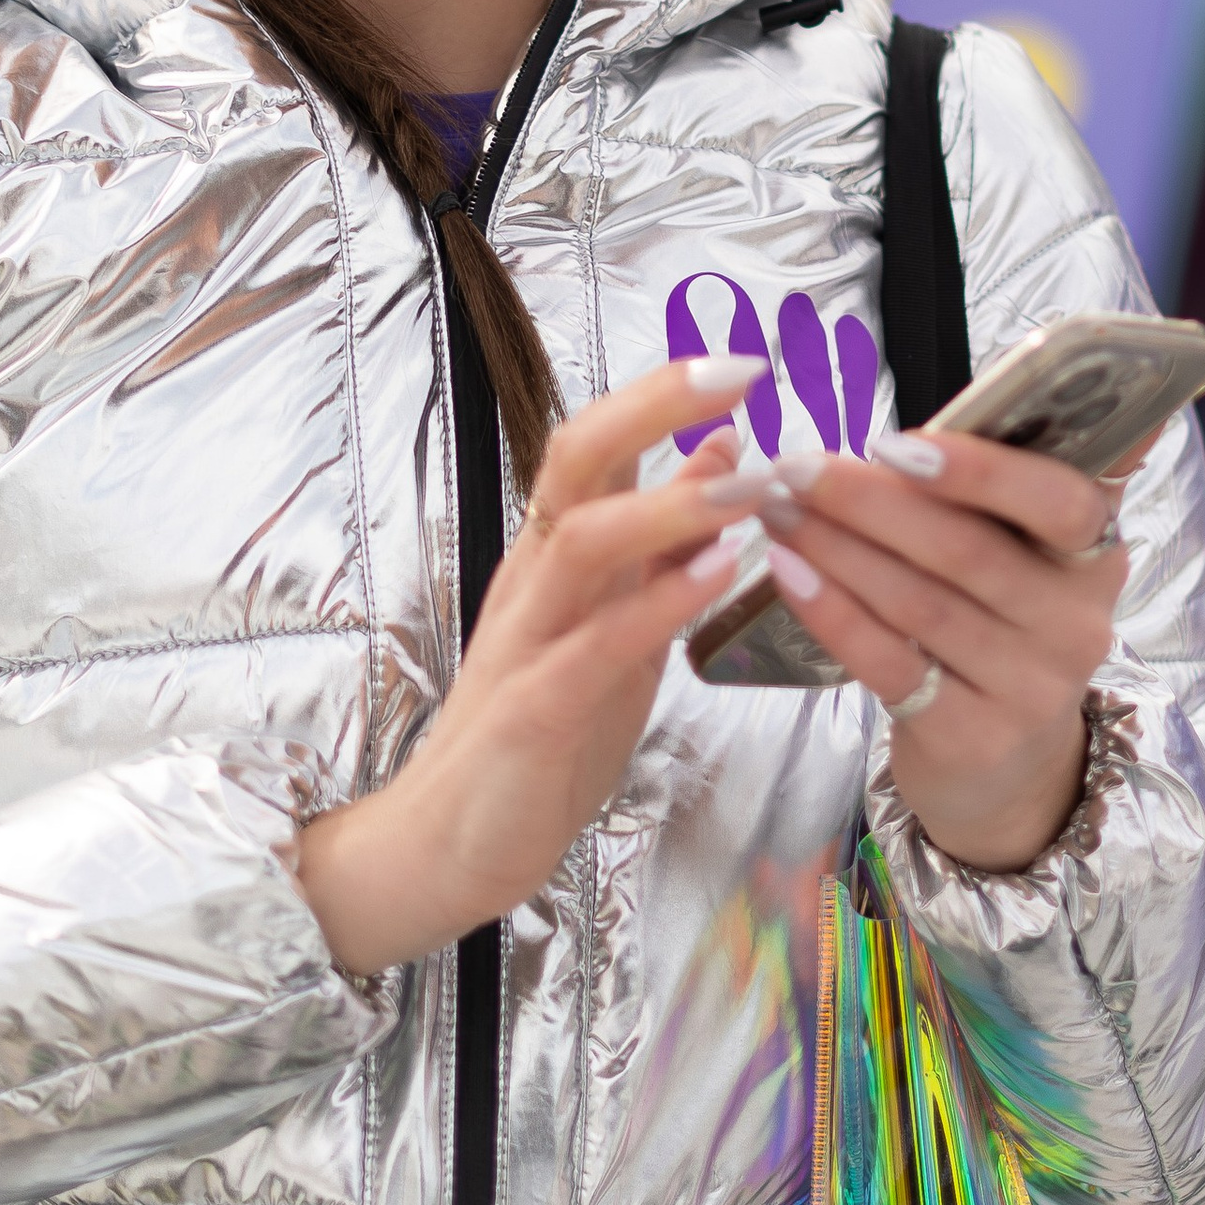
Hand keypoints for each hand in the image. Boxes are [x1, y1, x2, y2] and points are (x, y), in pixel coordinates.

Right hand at [296, 356, 759, 975]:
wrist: (451, 844)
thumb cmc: (542, 733)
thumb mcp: (617, 625)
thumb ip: (665, 545)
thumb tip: (722, 452)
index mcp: (553, 554)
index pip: (595, 444)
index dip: (663, 395)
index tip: (742, 360)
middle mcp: (535, 579)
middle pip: (576, 459)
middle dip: (657, 406)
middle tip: (740, 372)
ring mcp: (528, 641)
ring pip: (586, 540)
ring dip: (673, 503)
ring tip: (753, 478)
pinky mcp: (534, 711)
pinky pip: (595, 645)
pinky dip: (659, 602)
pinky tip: (719, 570)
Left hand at [741, 430, 1136, 873]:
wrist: (1010, 764)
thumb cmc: (1000, 619)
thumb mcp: (1027, 550)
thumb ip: (1008, 474)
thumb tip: (1030, 365)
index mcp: (1096, 553)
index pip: (1061, 500)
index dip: (979, 469)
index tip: (895, 439)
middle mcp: (1076, 622)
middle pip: (967, 550)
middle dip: (870, 501)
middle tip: (797, 465)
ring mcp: (1029, 686)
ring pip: (920, 603)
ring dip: (836, 547)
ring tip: (777, 506)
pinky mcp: (973, 737)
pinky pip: (890, 664)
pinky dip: (832, 612)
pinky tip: (788, 571)